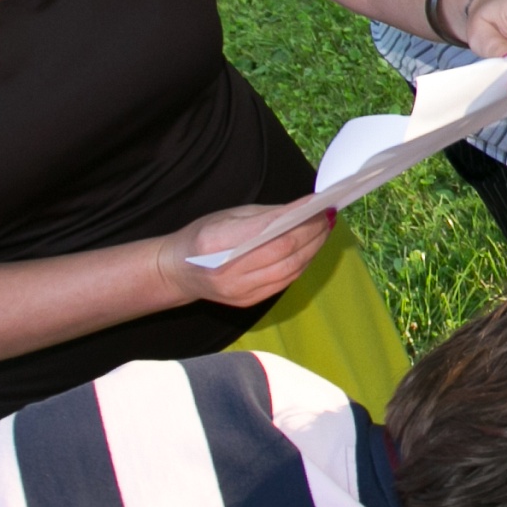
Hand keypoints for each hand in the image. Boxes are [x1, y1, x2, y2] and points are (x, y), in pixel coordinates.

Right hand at [159, 201, 334, 304]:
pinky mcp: (248, 302)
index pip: (270, 231)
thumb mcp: (227, 216)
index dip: (301, 218)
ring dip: (313, 248)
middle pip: (285, 252)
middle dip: (313, 232)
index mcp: (217, 243)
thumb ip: (265, 215)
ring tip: (325, 229)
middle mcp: (228, 272)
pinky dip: (302, 263)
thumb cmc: (202, 236)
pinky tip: (311, 248)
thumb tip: (303, 210)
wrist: (177, 272)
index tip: (321, 204)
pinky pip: (285, 281)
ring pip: (291, 269)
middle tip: (329, 214)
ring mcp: (239, 291)